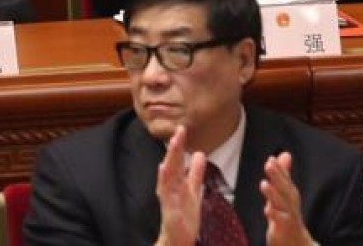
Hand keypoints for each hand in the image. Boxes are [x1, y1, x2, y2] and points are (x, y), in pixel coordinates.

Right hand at [155, 125, 204, 245]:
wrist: (178, 240)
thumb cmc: (184, 217)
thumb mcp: (194, 191)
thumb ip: (195, 174)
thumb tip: (199, 153)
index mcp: (178, 183)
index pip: (178, 161)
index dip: (180, 146)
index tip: (182, 128)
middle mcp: (172, 188)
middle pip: (173, 164)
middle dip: (176, 148)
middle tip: (179, 129)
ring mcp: (169, 198)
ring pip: (168, 176)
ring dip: (170, 160)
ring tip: (174, 144)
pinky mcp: (169, 210)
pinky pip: (166, 194)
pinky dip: (164, 181)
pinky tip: (163, 169)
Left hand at [260, 152, 311, 245]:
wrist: (296, 241)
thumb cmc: (288, 214)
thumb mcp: (285, 193)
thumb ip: (284, 174)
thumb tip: (285, 154)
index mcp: (289, 193)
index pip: (284, 178)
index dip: (279, 169)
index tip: (271, 158)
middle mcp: (290, 202)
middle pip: (284, 187)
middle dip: (277, 176)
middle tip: (269, 164)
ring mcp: (288, 215)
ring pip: (281, 203)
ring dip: (273, 193)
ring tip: (264, 183)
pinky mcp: (284, 227)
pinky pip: (279, 221)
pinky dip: (274, 214)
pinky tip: (267, 209)